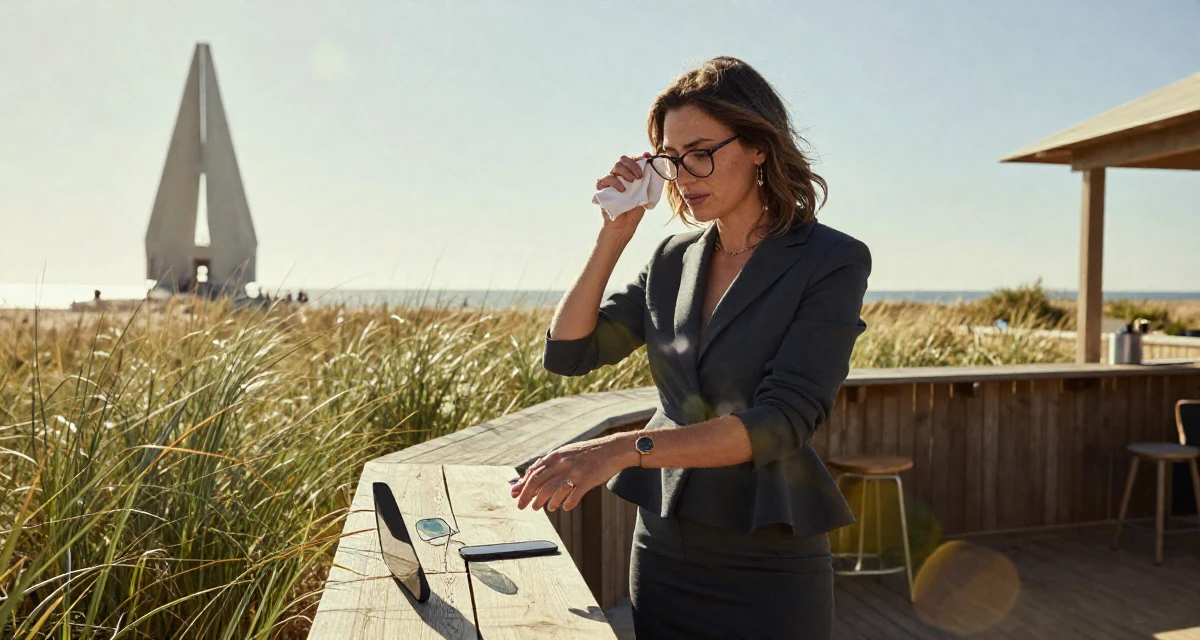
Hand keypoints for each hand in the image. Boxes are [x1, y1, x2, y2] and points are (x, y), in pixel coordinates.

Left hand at [509, 437, 631, 511]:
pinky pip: (574, 495)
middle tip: (521, 506)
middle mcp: (563, 463)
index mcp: (557, 455)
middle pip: (539, 482)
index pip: (534, 472)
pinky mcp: (588, 480)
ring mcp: (576, 471)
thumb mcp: (568, 453)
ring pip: (554, 490)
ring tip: (543, 508)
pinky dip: (567, 503)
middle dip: (527, 496)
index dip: (522, 484)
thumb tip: (532, 475)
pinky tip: (565, 507)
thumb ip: (551, 464)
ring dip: (545, 501)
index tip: (515, 494)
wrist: (613, 449)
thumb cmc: (589, 453)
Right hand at [595, 152, 652, 234]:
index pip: (633, 160)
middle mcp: (619, 176)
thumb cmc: (635, 210)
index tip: (647, 157)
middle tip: (639, 176)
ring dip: (626, 172)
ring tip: (632, 182)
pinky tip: (622, 190)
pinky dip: (614, 182)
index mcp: (630, 175)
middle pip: (623, 160)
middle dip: (633, 165)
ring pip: (616, 167)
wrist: (625, 225)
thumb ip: (649, 180)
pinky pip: (605, 180)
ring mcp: (611, 182)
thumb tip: (655, 166)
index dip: (639, 157)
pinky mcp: (603, 189)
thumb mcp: (645, 194)